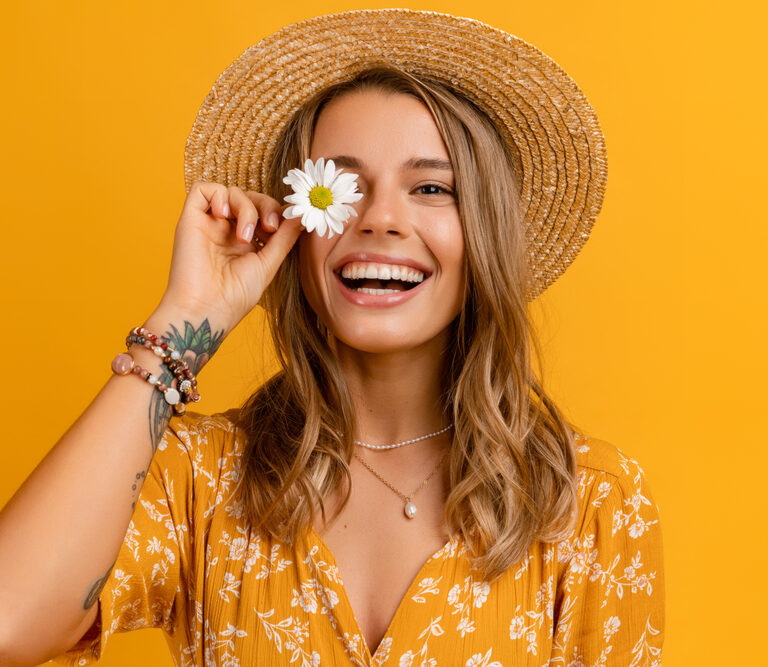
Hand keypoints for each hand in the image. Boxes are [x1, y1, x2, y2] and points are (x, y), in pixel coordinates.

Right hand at [156, 181, 301, 331]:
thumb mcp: (268, 263)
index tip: (286, 226)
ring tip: (244, 237)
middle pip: (250, 198)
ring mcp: (209, 224)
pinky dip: (219, 195)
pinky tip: (223, 215)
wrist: (207, 309)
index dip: (277, 213)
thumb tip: (302, 215)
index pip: (264, 212)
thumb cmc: (236, 295)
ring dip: (246, 208)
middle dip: (266, 206)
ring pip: (232, 192)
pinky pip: (203, 189)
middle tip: (270, 227)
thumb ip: (284, 237)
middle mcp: (226, 230)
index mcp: (246, 242)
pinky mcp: (190, 219)